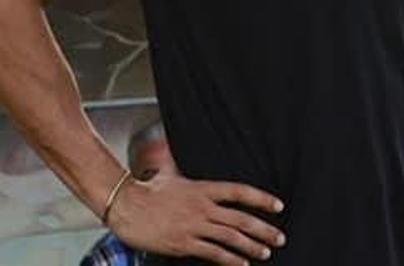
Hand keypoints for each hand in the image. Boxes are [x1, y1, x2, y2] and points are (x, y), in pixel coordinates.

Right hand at [108, 172, 285, 265]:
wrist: (124, 204)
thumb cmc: (145, 189)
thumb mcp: (169, 174)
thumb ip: (179, 168)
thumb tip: (171, 150)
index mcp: (203, 188)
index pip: (240, 192)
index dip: (261, 199)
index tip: (279, 206)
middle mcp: (203, 206)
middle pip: (241, 218)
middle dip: (264, 230)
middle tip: (279, 238)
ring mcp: (194, 225)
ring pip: (231, 237)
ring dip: (251, 247)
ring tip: (265, 253)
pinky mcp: (183, 243)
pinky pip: (212, 253)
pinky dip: (230, 260)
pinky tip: (241, 265)